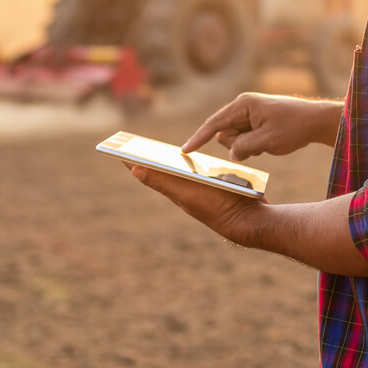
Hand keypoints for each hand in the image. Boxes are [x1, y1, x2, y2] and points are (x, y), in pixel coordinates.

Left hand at [125, 163, 267, 246]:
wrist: (250, 221)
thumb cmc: (217, 205)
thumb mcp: (187, 192)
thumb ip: (162, 180)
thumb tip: (134, 169)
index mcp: (175, 191)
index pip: (149, 173)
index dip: (134, 161)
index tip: (117, 150)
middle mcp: (185, 192)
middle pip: (163, 172)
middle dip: (149, 159)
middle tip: (135, 145)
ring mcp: (201, 192)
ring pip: (182, 173)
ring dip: (170, 162)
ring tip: (156, 151)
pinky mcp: (217, 189)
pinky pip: (201, 174)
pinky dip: (194, 166)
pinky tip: (195, 160)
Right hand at [181, 92, 339, 160]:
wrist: (316, 121)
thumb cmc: (294, 127)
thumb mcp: (268, 140)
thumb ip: (245, 147)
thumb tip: (231, 154)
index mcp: (243, 105)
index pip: (214, 124)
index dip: (198, 138)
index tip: (185, 151)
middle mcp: (242, 107)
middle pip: (224, 134)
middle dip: (238, 145)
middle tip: (261, 144)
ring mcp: (248, 114)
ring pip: (234, 139)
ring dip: (247, 147)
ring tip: (268, 142)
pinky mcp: (255, 122)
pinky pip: (244, 139)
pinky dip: (253, 145)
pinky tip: (270, 142)